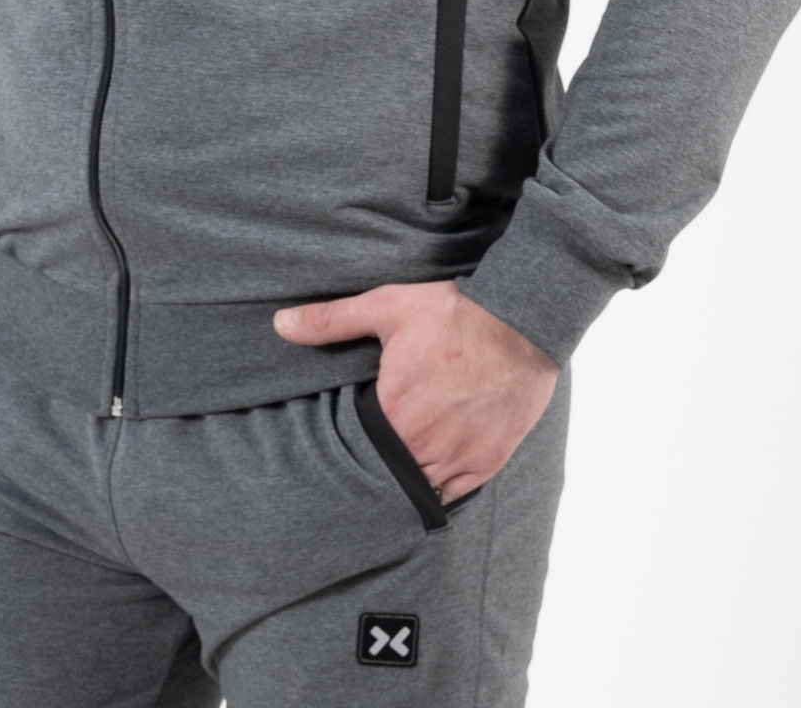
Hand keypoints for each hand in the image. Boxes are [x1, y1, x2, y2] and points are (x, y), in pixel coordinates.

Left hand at [273, 280, 558, 503]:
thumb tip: (280, 323)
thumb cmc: (452, 311)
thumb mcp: (387, 307)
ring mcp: (459, 457)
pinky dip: (440, 488)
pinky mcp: (487, 461)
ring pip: (420, 490)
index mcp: (394, 410)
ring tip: (395, 470)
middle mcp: (424, 443)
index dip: (348, 449)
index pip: (357, 449)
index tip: (344, 445)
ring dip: (406, 482)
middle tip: (367, 462)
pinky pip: (455, 494)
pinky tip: (429, 475)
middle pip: (388, 475)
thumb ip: (330, 321)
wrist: (520, 320)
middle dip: (376, 471)